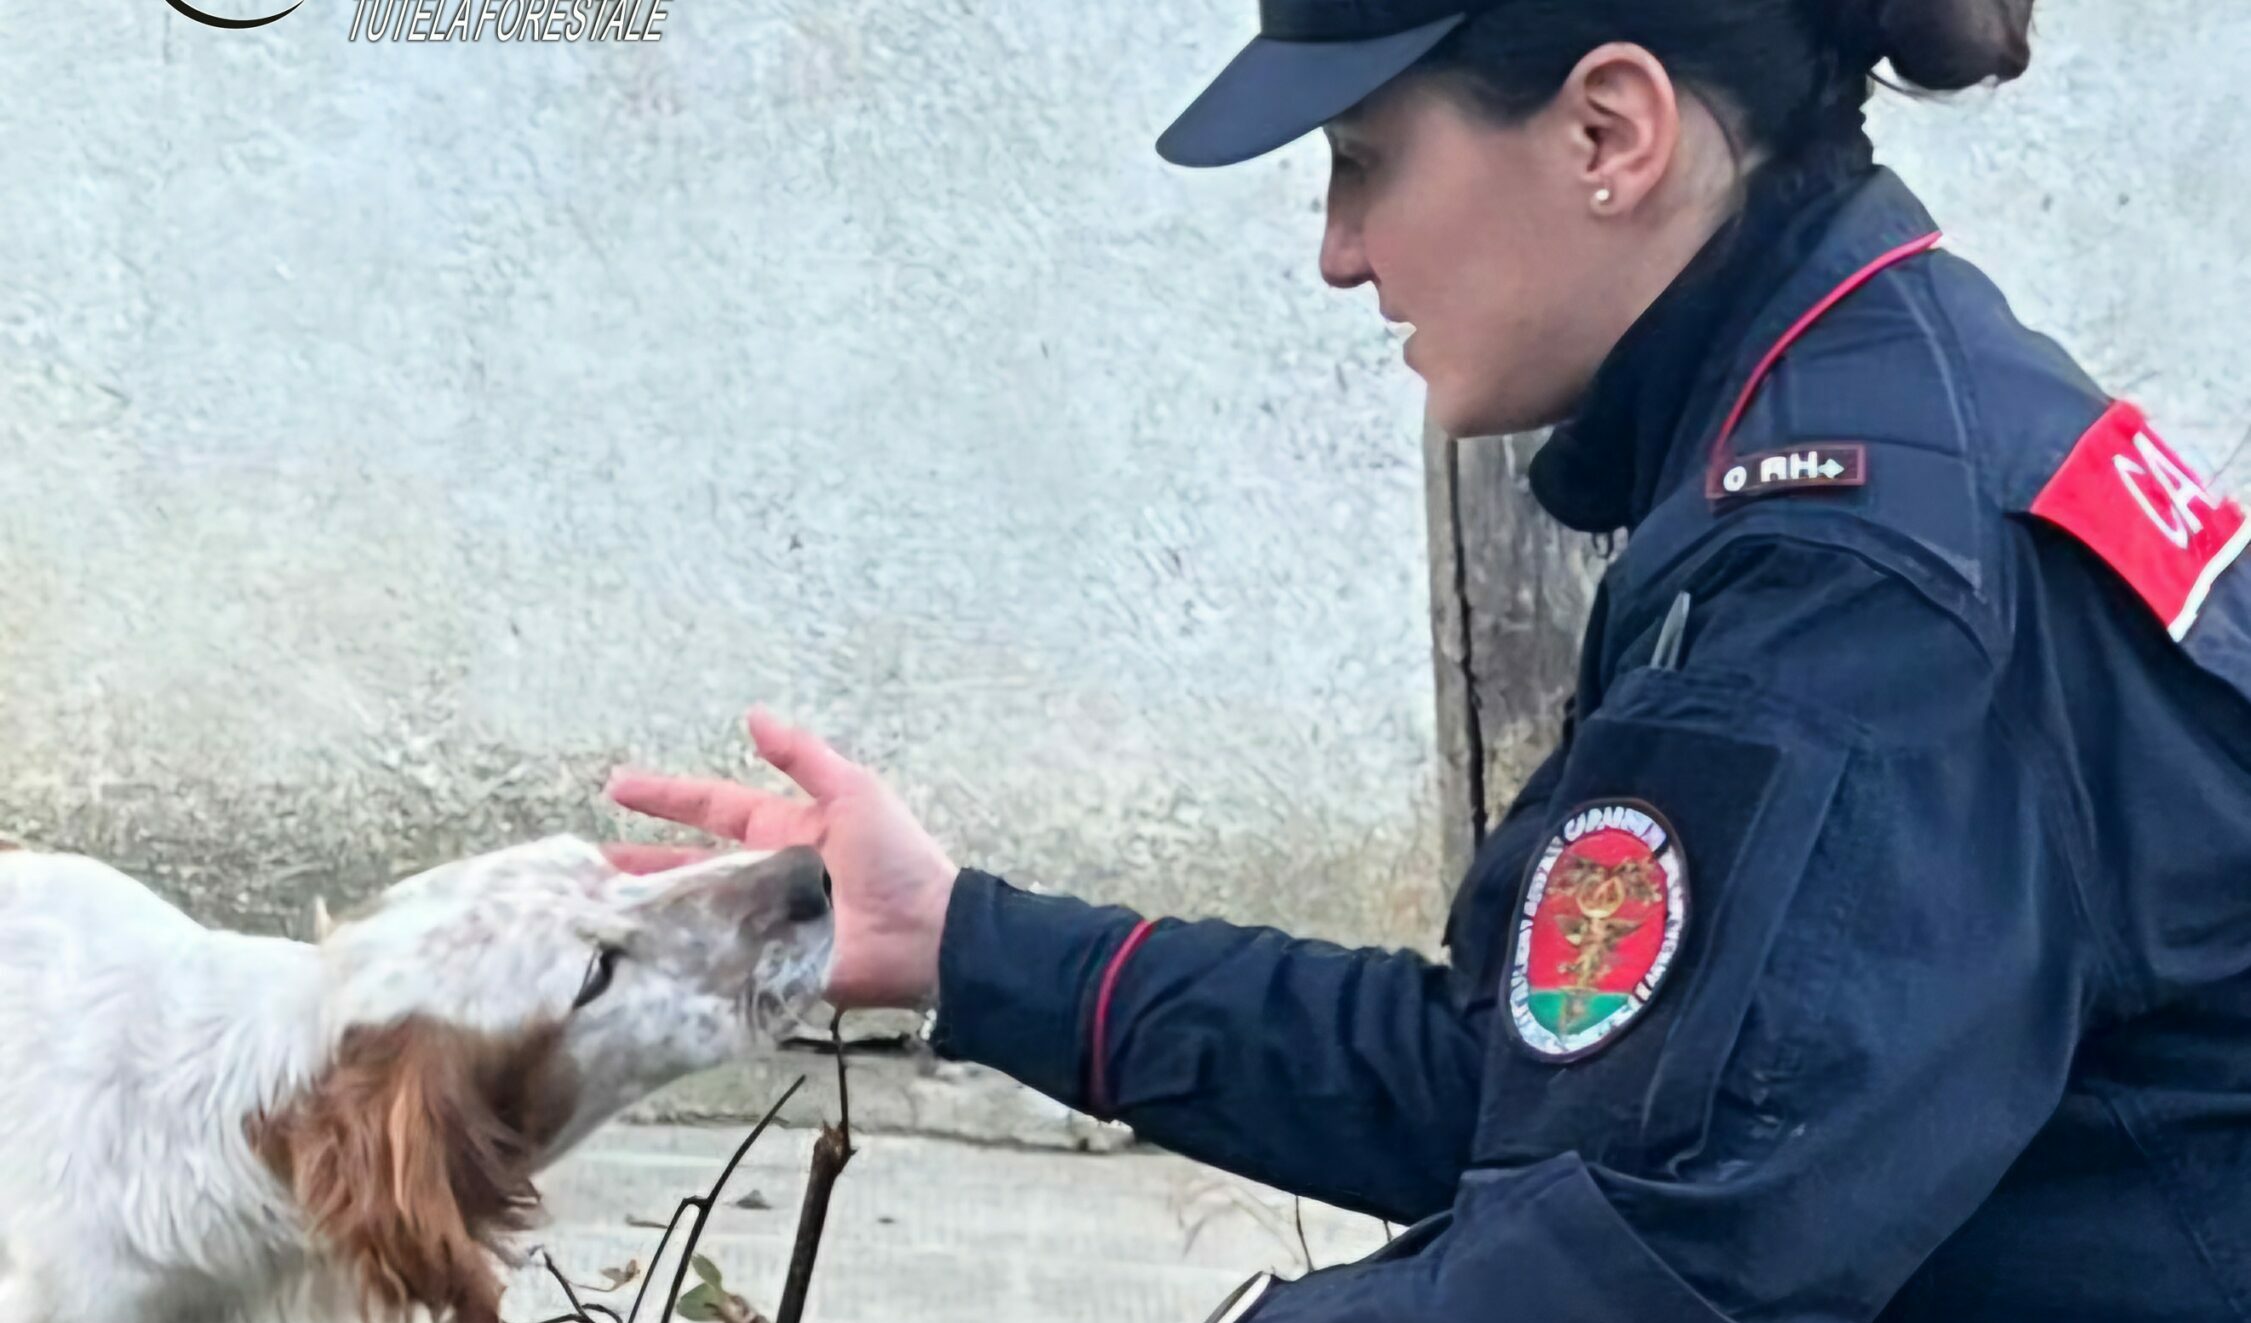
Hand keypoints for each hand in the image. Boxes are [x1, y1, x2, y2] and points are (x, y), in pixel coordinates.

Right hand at [601, 707, 957, 1009]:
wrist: (927, 935)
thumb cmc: (896, 858)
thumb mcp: (853, 792)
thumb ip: (803, 757)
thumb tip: (753, 715)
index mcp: (781, 831)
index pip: (711, 808)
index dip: (666, 797)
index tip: (615, 787)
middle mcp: (761, 877)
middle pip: (687, 866)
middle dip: (637, 863)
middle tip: (583, 863)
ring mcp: (758, 925)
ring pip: (691, 914)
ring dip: (647, 910)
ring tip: (594, 910)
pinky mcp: (763, 968)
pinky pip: (713, 963)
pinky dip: (676, 961)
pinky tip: (633, 963)